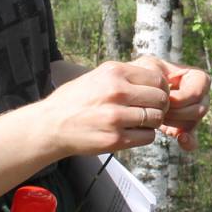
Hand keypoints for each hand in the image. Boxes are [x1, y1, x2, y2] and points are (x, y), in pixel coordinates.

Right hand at [41, 60, 169, 154]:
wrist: (50, 125)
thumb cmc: (76, 100)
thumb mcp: (98, 76)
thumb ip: (126, 75)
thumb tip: (158, 76)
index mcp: (114, 72)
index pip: (157, 79)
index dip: (161, 89)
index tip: (154, 96)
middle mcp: (116, 92)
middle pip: (161, 99)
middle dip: (160, 106)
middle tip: (151, 111)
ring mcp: (115, 117)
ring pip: (156, 119)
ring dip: (153, 122)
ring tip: (140, 122)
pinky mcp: (114, 139)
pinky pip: (147, 137)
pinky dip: (144, 136)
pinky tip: (132, 133)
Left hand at [131, 56, 210, 150]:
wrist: (139, 86)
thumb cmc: (147, 72)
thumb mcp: (150, 67)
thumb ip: (159, 75)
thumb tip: (168, 95)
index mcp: (200, 78)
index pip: (195, 94)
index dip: (177, 99)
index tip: (160, 98)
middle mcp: (203, 96)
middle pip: (197, 110)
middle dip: (174, 112)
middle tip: (155, 109)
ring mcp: (196, 113)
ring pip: (192, 124)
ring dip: (173, 123)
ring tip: (156, 116)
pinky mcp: (188, 128)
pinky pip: (193, 140)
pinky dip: (188, 142)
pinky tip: (180, 139)